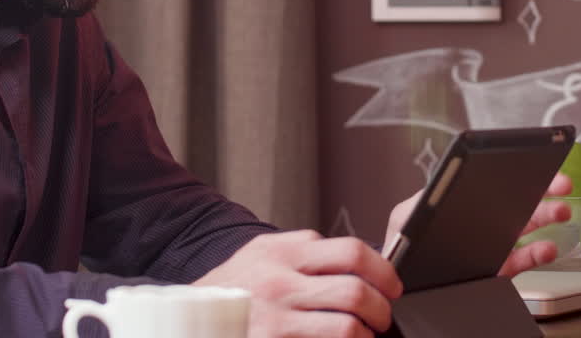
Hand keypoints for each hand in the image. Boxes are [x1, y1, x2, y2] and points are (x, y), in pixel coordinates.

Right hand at [194, 229, 402, 337]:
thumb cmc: (234, 288)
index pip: (351, 252)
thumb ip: (303, 252)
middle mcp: (280, 282)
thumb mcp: (263, 254)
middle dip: (382, 308)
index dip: (383, 270)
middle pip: (355, 290)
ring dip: (366, 334)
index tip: (393, 285)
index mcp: (283, 251)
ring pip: (347, 327)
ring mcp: (276, 318)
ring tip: (365, 335)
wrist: (188, 318)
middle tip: (383, 315)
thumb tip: (357, 260)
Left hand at [381, 172, 573, 277]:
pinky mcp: (499, 268)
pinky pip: (523, 259)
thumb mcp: (405, 219)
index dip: (514, 168)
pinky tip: (548, 247)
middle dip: (544, 187)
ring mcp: (495, 241)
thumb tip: (434, 193)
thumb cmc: (404, 248)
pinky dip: (537, 253)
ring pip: (527, 224)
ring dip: (547, 215)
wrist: (408, 285)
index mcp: (465, 199)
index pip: (492, 177)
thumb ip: (418, 207)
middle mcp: (484, 216)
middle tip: (561, 182)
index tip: (533, 158)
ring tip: (561, 212)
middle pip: (518, 197)